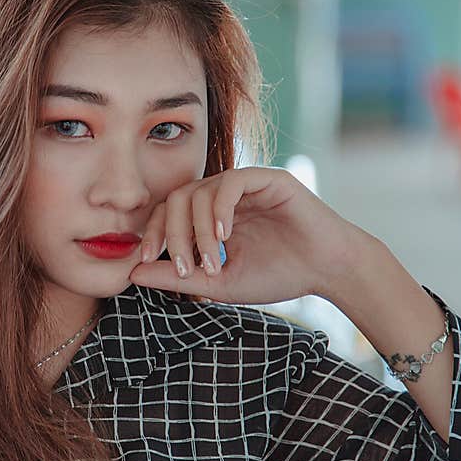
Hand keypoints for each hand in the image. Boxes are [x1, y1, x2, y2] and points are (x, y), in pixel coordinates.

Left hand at [128, 166, 367, 304]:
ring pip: (200, 191)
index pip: (167, 212)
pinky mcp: (267, 179)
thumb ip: (177, 276)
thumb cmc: (278, 275)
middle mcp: (223, 195)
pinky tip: (225, 236)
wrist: (328, 270)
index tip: (146, 262)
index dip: (152, 234)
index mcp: (210, 216)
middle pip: (177, 198)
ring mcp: (244, 184)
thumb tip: (132, 274)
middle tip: (182, 267)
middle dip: (171, 233)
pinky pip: (230, 181)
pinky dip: (220, 209)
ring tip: (212, 262)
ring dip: (198, 231)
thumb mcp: (219, 282)